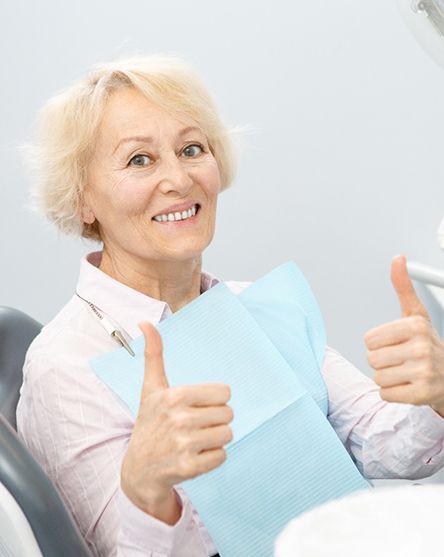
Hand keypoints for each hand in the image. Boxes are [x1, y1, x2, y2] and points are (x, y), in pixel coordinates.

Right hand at [121, 322, 232, 523]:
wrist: (139, 469)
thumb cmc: (150, 422)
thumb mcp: (151, 388)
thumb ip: (153, 354)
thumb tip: (145, 322)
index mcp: (175, 395)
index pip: (225, 392)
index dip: (214, 400)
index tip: (195, 407)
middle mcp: (179, 418)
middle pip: (228, 414)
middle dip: (215, 420)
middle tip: (193, 426)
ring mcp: (184, 444)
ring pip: (227, 434)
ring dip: (215, 439)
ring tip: (194, 441)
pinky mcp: (190, 467)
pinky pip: (222, 456)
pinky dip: (212, 458)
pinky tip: (193, 457)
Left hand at [364, 255, 443, 415]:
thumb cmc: (427, 344)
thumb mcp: (416, 314)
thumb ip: (403, 287)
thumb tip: (397, 259)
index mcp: (415, 325)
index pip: (369, 339)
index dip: (379, 343)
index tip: (397, 343)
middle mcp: (421, 347)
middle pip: (371, 359)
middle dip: (383, 361)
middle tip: (402, 359)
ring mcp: (423, 372)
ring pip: (377, 377)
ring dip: (387, 377)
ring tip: (405, 372)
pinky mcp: (422, 395)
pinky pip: (385, 394)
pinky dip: (393, 393)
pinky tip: (408, 386)